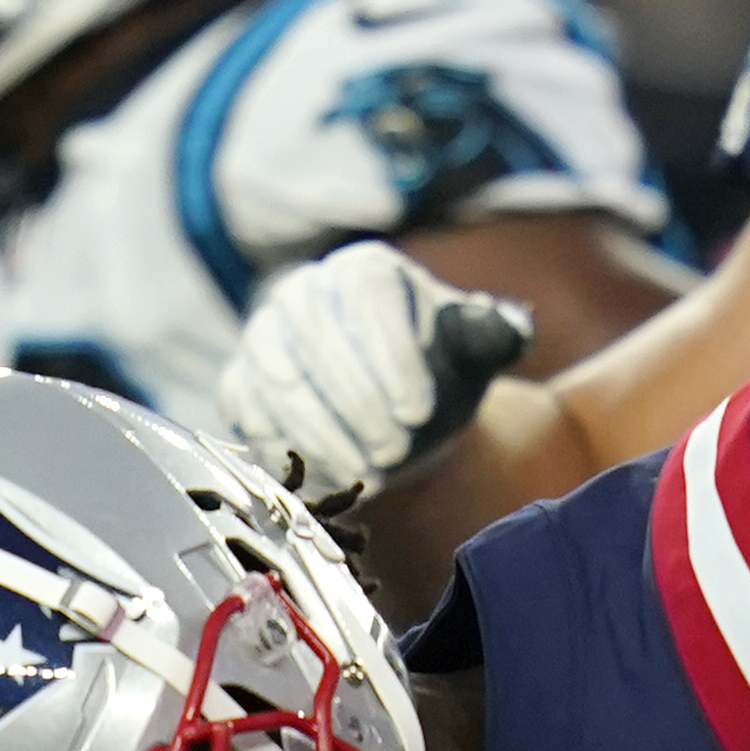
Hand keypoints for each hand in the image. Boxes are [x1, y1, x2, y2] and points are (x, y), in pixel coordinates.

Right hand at [224, 243, 531, 515]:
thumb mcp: (476, 353)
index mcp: (366, 271)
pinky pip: (250, 411)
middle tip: (396, 453)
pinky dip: (287, 447)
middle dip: (358, 403)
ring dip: (323, 432)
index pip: (368, 296)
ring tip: (369, 474)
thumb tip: (507, 326)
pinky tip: (328, 479)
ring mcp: (265, 337)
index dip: (391, 356)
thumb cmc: (439, 374)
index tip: (419, 413)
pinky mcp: (242, 383)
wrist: (399, 417)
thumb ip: (495, 335)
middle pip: (316, 336)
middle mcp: (305, 292)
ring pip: (279, 377)